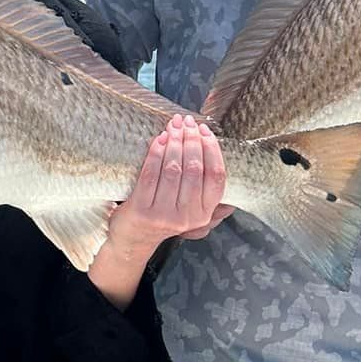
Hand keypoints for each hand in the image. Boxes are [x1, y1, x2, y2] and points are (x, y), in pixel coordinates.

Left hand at [106, 115, 227, 260]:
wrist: (134, 239)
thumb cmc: (164, 215)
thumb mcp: (191, 209)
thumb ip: (207, 190)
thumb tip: (226, 161)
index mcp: (204, 213)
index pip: (216, 176)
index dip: (212, 149)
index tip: (204, 130)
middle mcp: (187, 216)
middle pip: (195, 169)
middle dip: (192, 140)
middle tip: (186, 122)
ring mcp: (164, 215)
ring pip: (173, 170)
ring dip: (175, 142)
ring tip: (173, 126)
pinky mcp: (142, 211)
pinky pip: (150, 175)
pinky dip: (156, 153)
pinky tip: (159, 139)